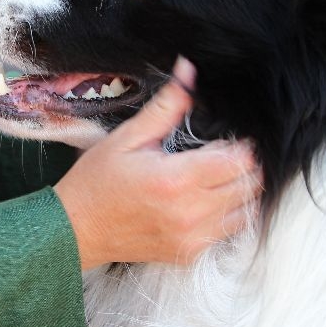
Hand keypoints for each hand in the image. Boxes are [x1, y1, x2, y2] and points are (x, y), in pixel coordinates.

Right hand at [54, 57, 260, 269]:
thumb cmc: (96, 183)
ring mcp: (193, 238)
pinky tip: (208, 201)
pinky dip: (228, 216)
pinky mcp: (190, 254)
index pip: (238, 160)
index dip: (241, 145)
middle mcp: (191, 212)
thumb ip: (165, 107)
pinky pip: (228, 233)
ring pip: (245, 212)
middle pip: (249, 186)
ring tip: (219, 178)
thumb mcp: (127, 138)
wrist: (76, 230)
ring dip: (241, 192)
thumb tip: (188, 72)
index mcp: (176, 179)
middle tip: (225, 155)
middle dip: (245, 166)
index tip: (229, 138)